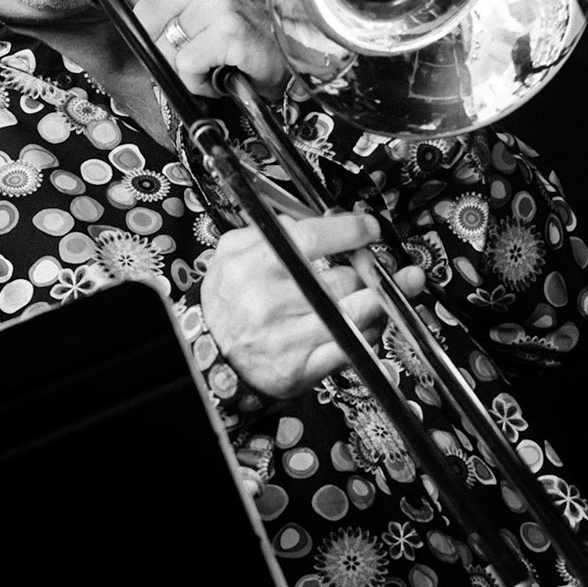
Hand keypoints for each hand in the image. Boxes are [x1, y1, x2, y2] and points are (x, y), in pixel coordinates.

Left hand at [65, 0, 290, 97]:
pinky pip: (186, 66)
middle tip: (200, 49)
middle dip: (164, 45)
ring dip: (186, 66)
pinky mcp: (226, 31)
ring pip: (165, 48)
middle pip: (144, 18)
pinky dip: (201, 80)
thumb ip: (177, 6)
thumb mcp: (213, 6)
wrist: (299, 50)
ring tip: (217, 59)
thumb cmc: (256, 33)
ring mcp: (217, 2)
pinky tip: (224, 70)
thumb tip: (143, 24)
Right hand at [200, 211, 428, 399]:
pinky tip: (370, 321)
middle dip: (366, 268)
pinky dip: (370, 331)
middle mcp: (269, 303)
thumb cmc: (227, 304)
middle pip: (342, 277)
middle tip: (372, 264)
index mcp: (252, 267)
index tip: (368, 228)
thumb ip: (269, 228)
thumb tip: (311, 218)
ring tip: (377, 289)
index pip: (311, 238)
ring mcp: (288, 339)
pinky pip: (353, 346)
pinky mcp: (303, 368)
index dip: (349, 230)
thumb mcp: (232, 255)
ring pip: (355, 312)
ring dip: (376, 298)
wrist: (209, 357)